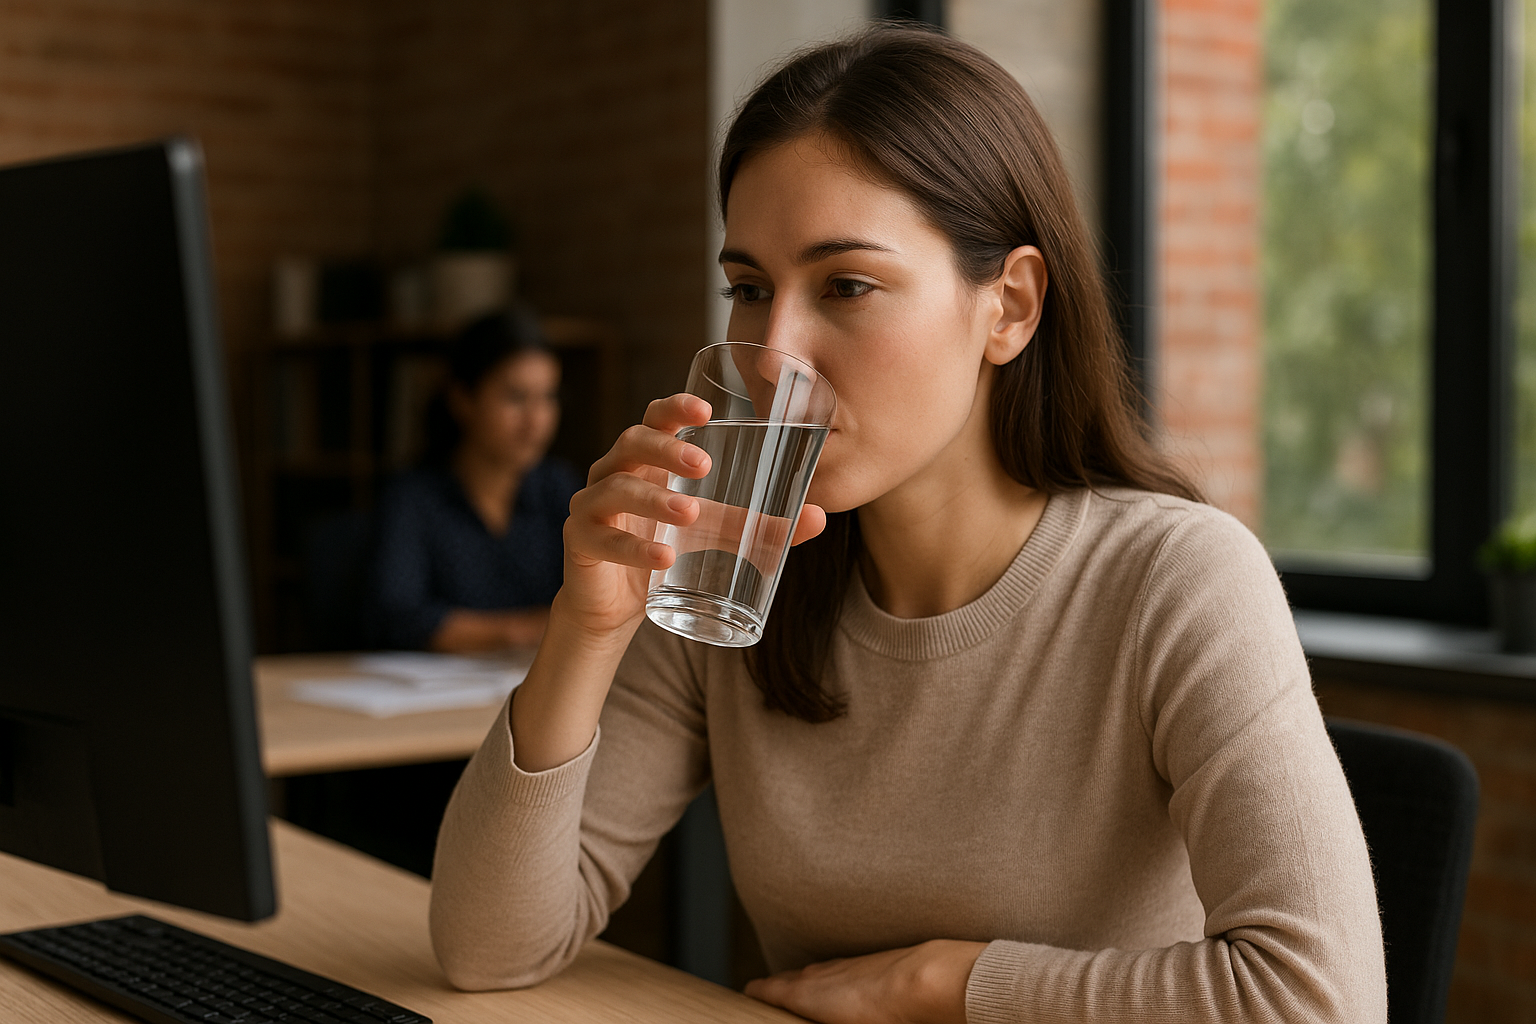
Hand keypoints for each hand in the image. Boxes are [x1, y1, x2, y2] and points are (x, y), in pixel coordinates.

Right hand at [558, 393, 826, 642]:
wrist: (616, 607)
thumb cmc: (666, 550)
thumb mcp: (715, 533)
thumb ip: (758, 525)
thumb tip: (818, 518)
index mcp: (648, 459)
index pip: (654, 417)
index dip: (675, 407)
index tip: (706, 410)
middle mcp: (615, 472)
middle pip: (633, 442)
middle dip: (668, 450)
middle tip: (704, 466)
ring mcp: (592, 506)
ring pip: (617, 488)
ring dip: (654, 500)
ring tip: (690, 514)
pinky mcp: (579, 542)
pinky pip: (603, 539)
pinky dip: (635, 549)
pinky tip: (663, 558)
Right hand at [744, 940, 985, 1023]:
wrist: (930, 981)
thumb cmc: (886, 1015)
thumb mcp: (839, 1021)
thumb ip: (820, 1015)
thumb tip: (819, 1011)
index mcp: (807, 992)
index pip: (771, 989)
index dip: (758, 994)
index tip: (749, 994)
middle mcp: (823, 972)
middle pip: (792, 978)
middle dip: (781, 988)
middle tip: (770, 994)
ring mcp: (850, 963)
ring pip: (820, 972)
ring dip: (809, 982)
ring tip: (806, 992)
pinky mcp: (875, 961)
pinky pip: (845, 969)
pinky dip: (837, 979)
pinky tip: (848, 989)